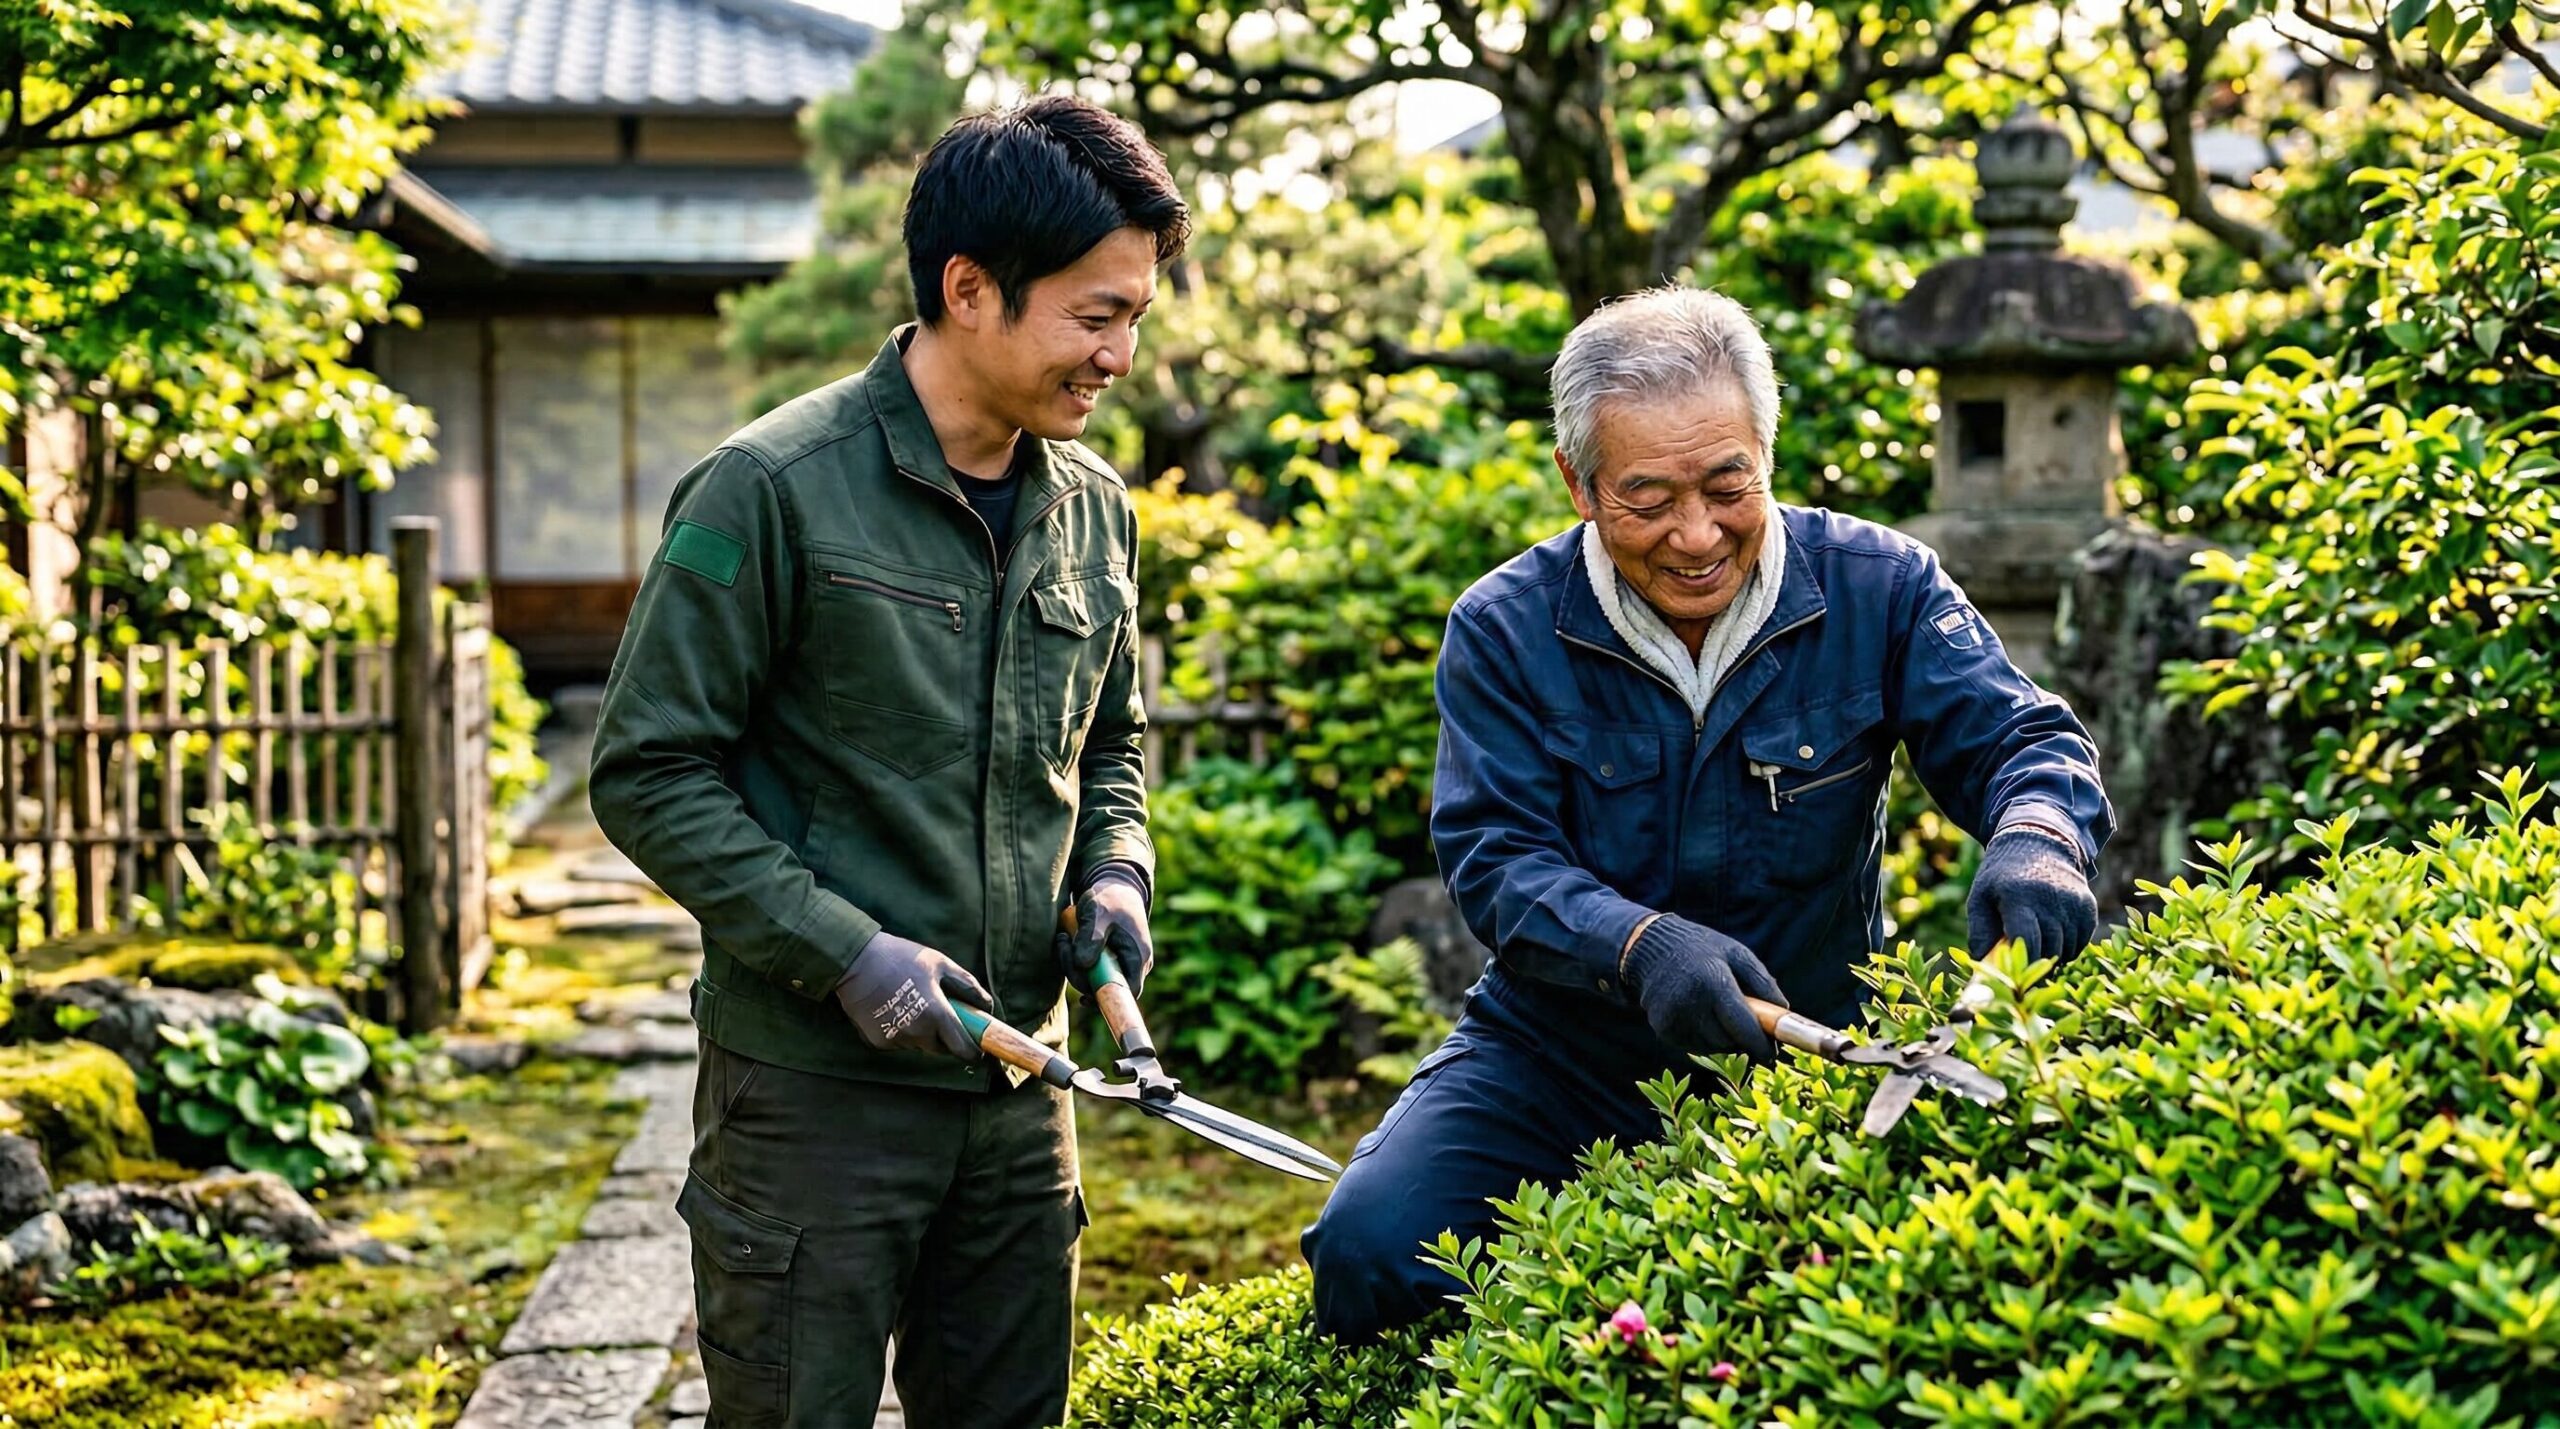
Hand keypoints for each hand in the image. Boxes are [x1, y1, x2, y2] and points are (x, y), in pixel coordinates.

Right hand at [835, 932, 991, 1060]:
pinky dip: (902, 1032)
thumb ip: (967, 985)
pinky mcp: (878, 1042)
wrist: (855, 961)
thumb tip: (987, 1005)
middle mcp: (918, 1033)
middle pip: (941, 1049)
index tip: (978, 1050)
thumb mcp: (939, 963)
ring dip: (923, 1034)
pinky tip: (894, 1009)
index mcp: (937, 1014)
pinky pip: (899, 1042)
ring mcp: (896, 1040)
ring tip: (913, 1005)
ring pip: (919, 1045)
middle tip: (942, 1016)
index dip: (974, 1053)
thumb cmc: (900, 957)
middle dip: (946, 1038)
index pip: (963, 1049)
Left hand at [1062, 868, 1154, 998]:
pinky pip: (1092, 971)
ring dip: (1075, 966)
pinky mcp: (1110, 960)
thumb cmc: (1110, 898)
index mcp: (1137, 957)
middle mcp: (1134, 965)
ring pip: (1096, 980)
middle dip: (1080, 974)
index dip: (1108, 999)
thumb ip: (1090, 937)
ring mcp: (1122, 963)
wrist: (1115, 887)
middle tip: (1063, 944)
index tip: (1083, 998)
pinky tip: (1068, 945)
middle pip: (1106, 988)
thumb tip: (1083, 964)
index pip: (1128, 992)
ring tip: (1064, 938)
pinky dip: (1077, 962)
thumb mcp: (1098, 913)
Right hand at [1621, 914, 1785, 1059]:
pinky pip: (1694, 1046)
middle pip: (1729, 1042)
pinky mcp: (1663, 1029)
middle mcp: (1691, 1003)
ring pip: (1713, 1047)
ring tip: (1718, 1012)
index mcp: (1714, 982)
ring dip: (1723, 1038)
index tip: (1772, 1054)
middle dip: (1742, 1039)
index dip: (1761, 1045)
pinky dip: (1703, 1037)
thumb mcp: (1737, 954)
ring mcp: (1674, 1018)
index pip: (1743, 1027)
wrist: (1650, 949)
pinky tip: (1698, 1014)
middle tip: (1746, 1024)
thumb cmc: (1703, 950)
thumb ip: (1764, 982)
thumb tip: (1784, 1014)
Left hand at [1967, 828, 2097, 963]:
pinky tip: (2052, 934)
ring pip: (2066, 950)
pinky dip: (2067, 947)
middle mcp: (2050, 898)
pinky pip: (2081, 942)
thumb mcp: (1980, 898)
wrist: (2037, 844)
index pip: (2026, 939)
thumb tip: (1981, 964)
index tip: (2013, 976)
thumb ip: (1979, 933)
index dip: (2022, 962)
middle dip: (2034, 963)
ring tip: (2036, 943)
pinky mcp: (2088, 905)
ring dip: (2051, 956)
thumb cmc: (2001, 878)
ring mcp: (2072, 902)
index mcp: (2019, 896)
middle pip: (2048, 948)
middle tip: (2022, 965)